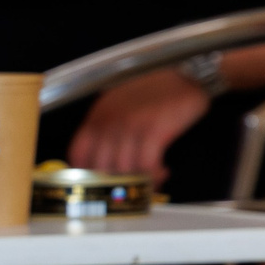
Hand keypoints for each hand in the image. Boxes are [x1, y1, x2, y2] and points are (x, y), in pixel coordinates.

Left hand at [67, 69, 208, 185]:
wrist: (186, 74)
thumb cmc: (154, 91)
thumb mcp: (120, 105)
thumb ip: (108, 128)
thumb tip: (102, 159)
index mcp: (98, 115)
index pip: (78, 153)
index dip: (85, 173)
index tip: (97, 184)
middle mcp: (109, 121)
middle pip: (100, 167)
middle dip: (114, 184)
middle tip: (129, 189)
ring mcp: (130, 126)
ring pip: (123, 170)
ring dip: (138, 182)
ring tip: (150, 182)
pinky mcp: (154, 130)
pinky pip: (146, 165)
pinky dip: (153, 176)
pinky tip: (162, 173)